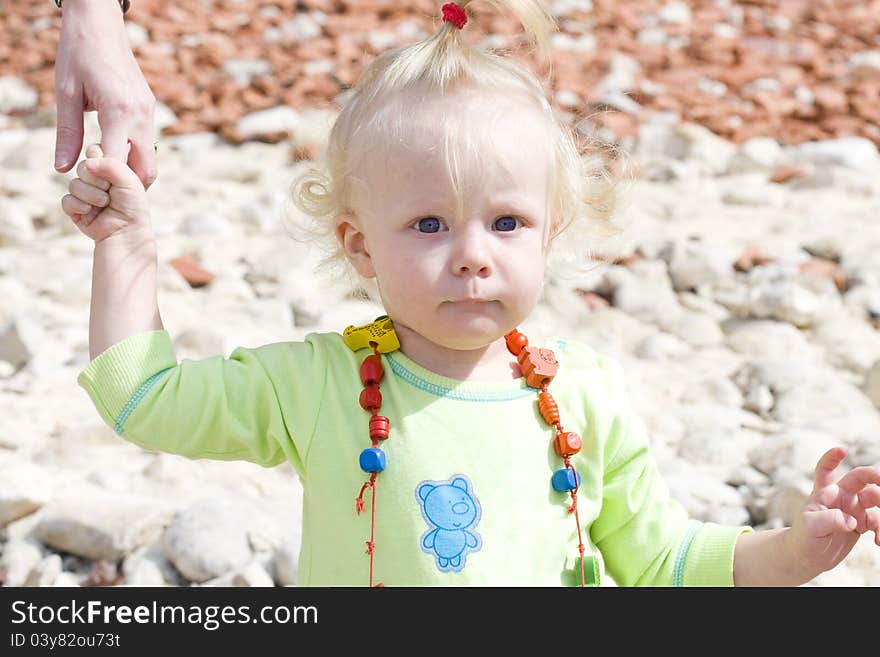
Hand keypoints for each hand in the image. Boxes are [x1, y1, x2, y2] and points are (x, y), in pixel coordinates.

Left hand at [54, 1, 156, 193]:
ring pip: (150, 158)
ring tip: (107, 177)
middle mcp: (141, 115)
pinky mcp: (148, 108)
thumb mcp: (65, 93)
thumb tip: (62, 168)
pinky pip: (147, 142)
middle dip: (128, 187)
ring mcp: (148, 112)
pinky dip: (133, 155)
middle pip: (146, 169)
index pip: (118, 163)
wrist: (100, 24)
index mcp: (119, 111)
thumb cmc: (78, 53)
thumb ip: (67, 133)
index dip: (105, 181)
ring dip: (131, 172)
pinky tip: (113, 155)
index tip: (90, 190)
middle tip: (105, 194)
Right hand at [62, 144, 151, 243]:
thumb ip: (111, 165)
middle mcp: (96, 180)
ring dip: (90, 195)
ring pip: (73, 184)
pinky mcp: (75, 209)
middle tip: (109, 191)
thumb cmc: (133, 207)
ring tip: (104, 204)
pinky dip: (78, 206)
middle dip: (96, 180)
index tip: (112, 174)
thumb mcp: (129, 180)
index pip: (95, 152)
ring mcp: (84, 194)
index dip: (100, 160)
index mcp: (110, 169)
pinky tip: (89, 212)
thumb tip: (88, 161)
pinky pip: (67, 200)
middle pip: (82, 167)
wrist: (126, 234)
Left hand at [785, 447, 879, 576]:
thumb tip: (850, 520)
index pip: (826, 470)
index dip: (832, 458)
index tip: (842, 450)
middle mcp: (840, 496)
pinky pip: (878, 521)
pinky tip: (879, 541)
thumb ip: (828, 520)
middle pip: (860, 478)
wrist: (808, 556)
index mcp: (823, 492)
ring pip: (875, 499)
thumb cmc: (804, 537)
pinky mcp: (861, 523)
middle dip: (875, 476)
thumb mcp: (810, 528)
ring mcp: (853, 508)